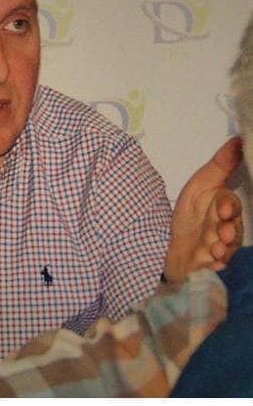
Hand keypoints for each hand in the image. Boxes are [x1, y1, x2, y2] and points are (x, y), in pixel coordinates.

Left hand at [164, 137, 243, 284]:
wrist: (165, 240)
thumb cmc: (188, 212)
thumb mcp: (201, 183)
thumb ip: (221, 163)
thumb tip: (239, 138)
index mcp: (222, 207)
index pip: (231, 205)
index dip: (229, 207)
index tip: (223, 209)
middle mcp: (223, 228)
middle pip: (233, 230)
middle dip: (229, 232)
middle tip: (223, 234)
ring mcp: (216, 247)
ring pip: (226, 250)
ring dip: (223, 250)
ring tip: (214, 250)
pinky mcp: (206, 264)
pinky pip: (213, 267)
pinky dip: (212, 267)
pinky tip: (210, 265)